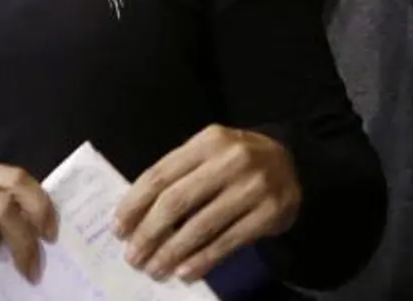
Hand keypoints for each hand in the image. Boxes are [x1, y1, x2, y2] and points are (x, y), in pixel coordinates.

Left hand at [115, 125, 300, 283]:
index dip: (135, 204)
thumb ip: (179, 175)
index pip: (160, 174)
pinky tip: (185, 272)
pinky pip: (228, 242)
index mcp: (208, 140)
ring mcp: (253, 186)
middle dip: (149, 233)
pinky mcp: (270, 212)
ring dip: (172, 252)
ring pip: (201, 225)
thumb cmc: (236, 163)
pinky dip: (203, 260)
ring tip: (154, 269)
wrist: (294, 165)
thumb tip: (136, 216)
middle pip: (177, 200)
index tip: (118, 229)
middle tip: (133, 257)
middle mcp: (230, 159)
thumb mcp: (209, 154)